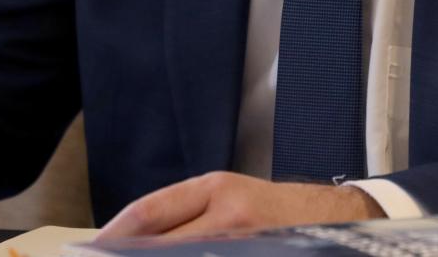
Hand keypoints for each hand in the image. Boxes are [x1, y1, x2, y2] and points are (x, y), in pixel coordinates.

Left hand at [97, 172, 380, 240]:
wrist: (343, 218)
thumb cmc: (281, 211)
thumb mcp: (232, 197)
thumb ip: (187, 214)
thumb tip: (135, 240)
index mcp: (217, 188)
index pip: (149, 212)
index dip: (115, 235)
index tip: (94, 248)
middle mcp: (230, 213)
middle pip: (162, 242)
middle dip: (132, 256)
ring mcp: (245, 240)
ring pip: (183, 256)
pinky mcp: (261, 253)